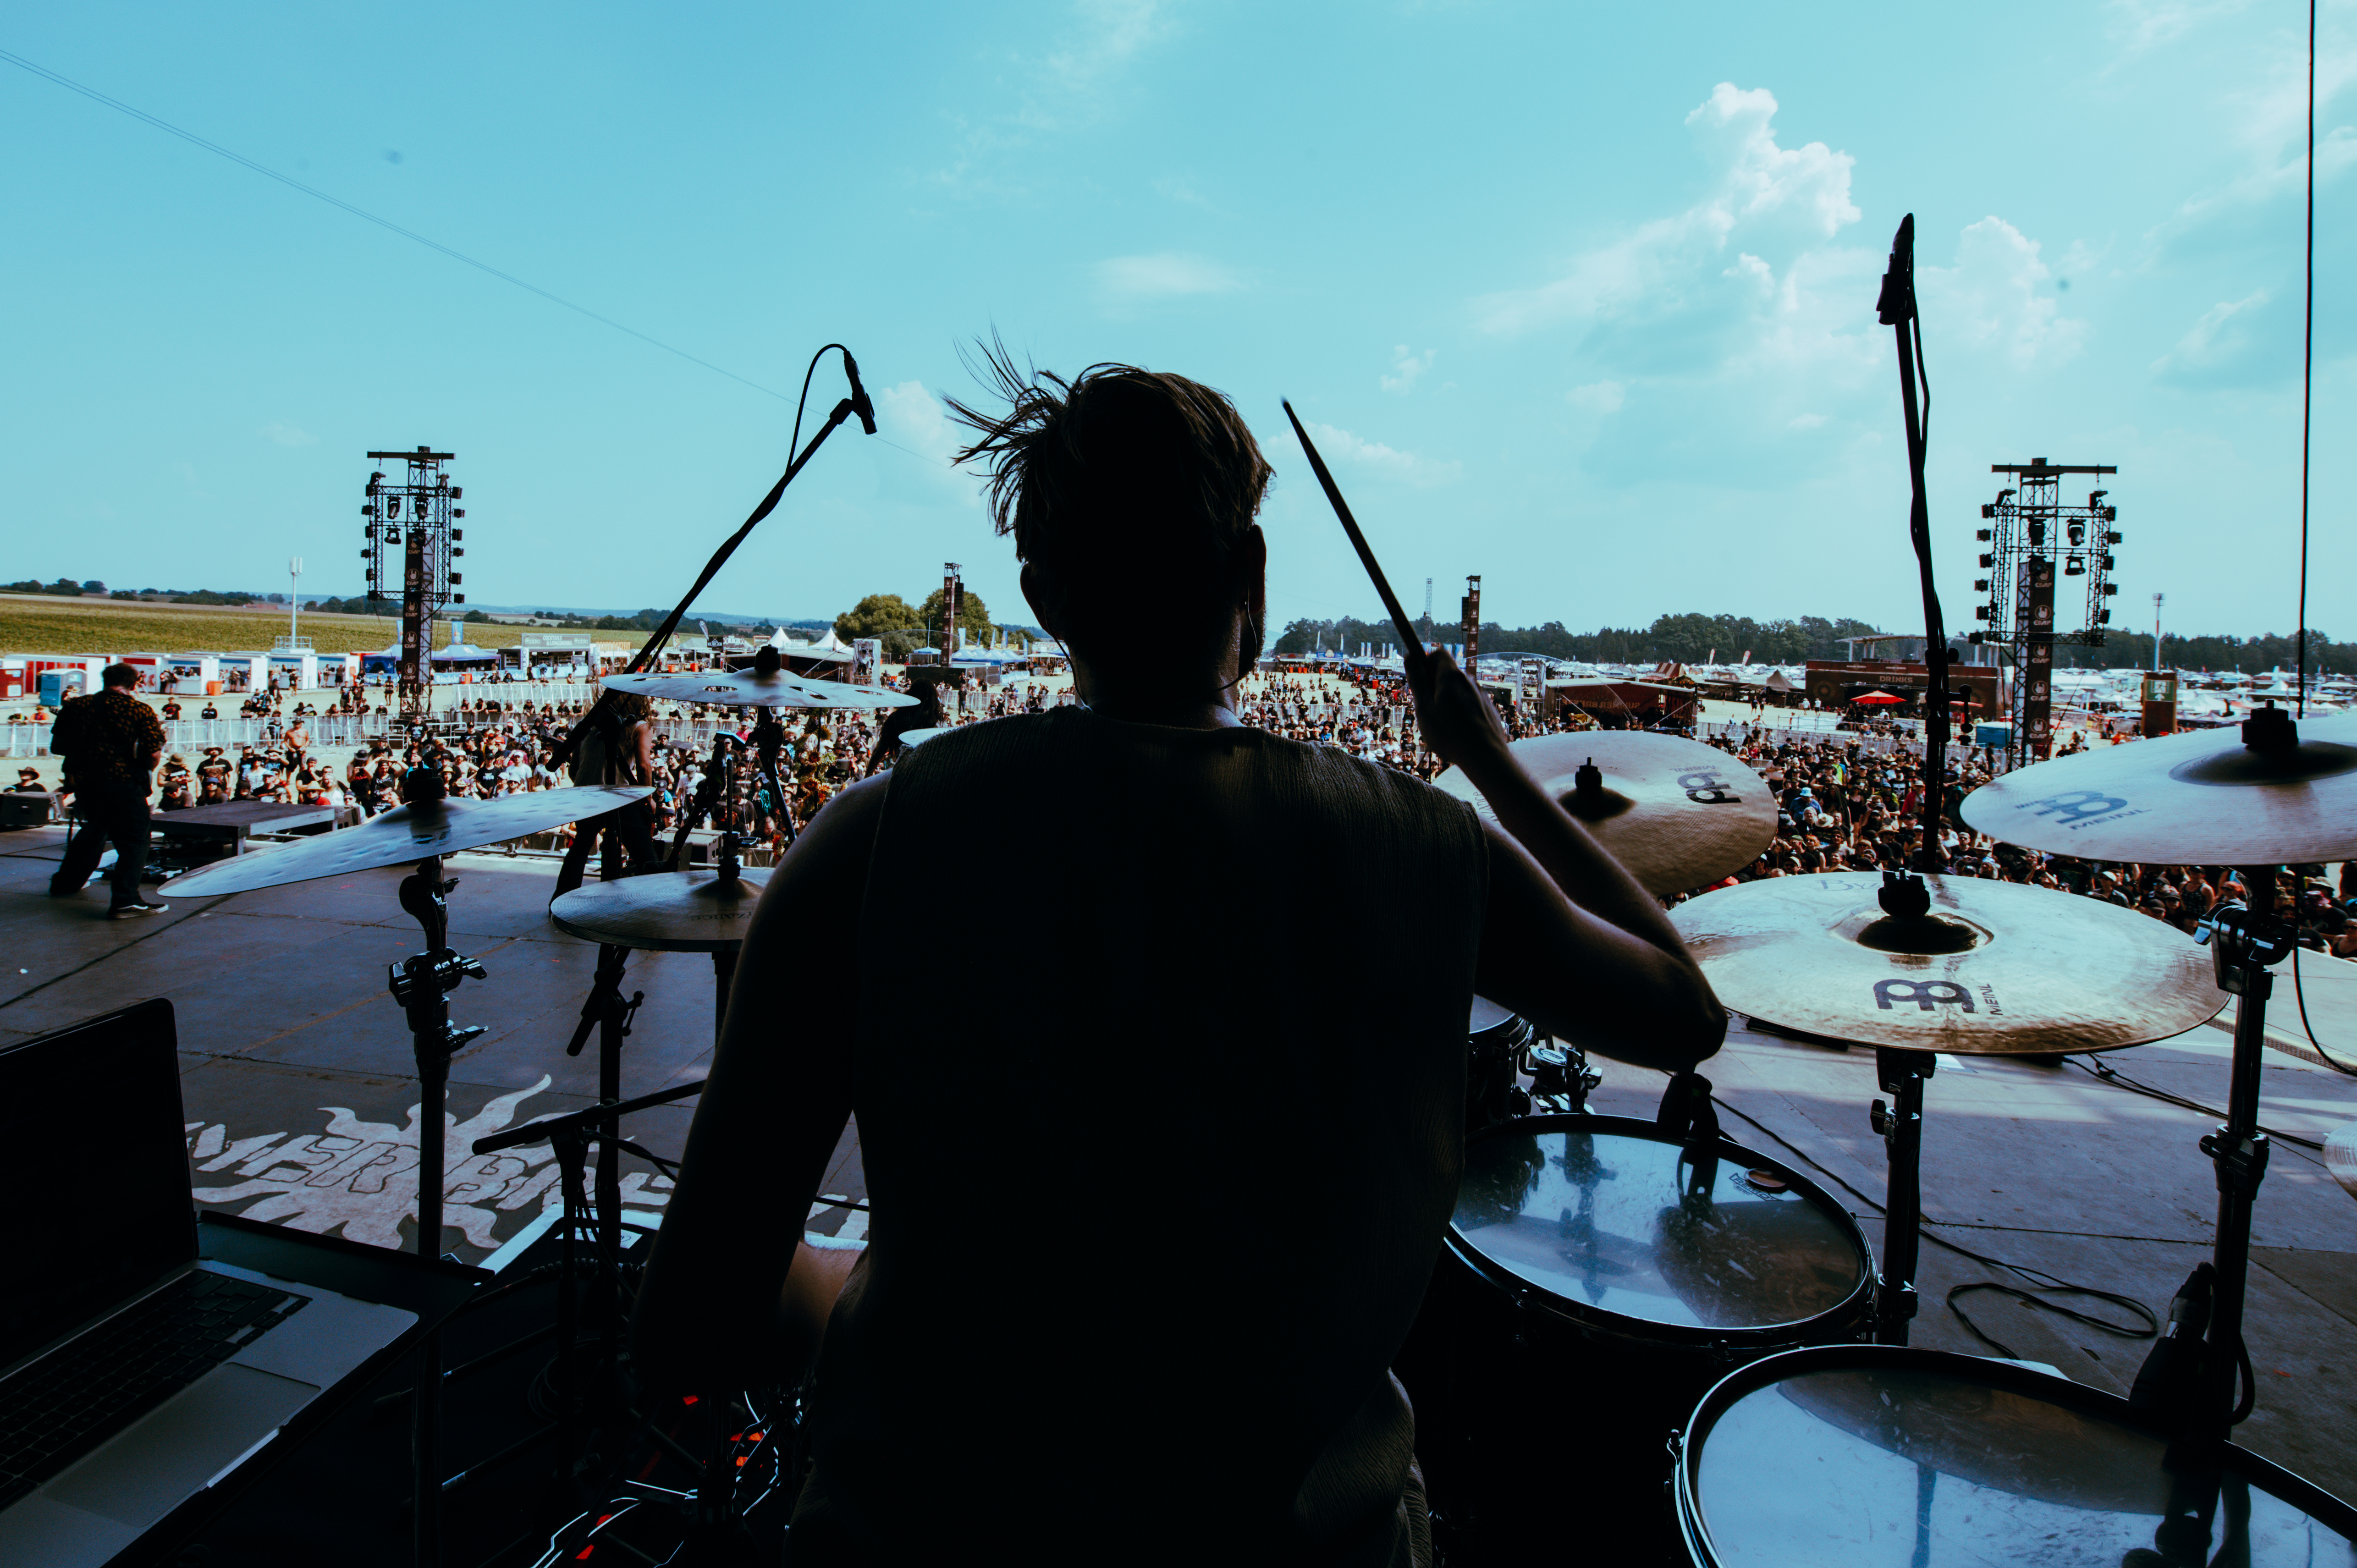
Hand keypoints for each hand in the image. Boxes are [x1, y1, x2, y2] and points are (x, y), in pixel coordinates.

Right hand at [1406, 646, 1508, 775]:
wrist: (1486, 757)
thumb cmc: (1450, 734)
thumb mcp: (1424, 709)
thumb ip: (1417, 681)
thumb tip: (1410, 657)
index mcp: (1451, 677)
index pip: (1438, 654)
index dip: (1425, 661)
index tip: (1418, 678)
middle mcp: (1469, 681)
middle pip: (1447, 674)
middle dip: (1433, 686)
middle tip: (1426, 709)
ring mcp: (1481, 695)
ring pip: (1458, 691)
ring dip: (1447, 701)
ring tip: (1443, 726)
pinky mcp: (1488, 709)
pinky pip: (1469, 704)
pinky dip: (1461, 712)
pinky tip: (1458, 733)